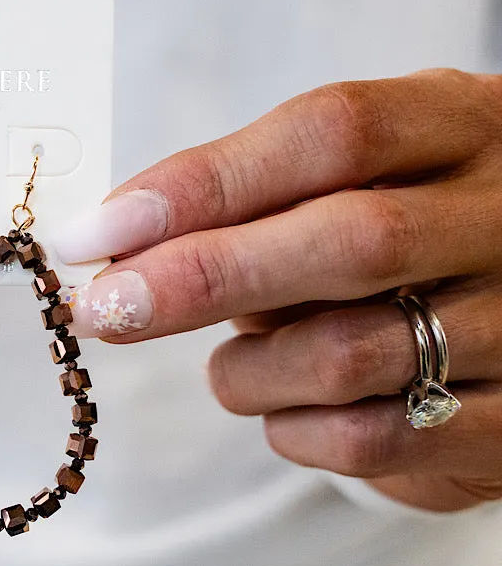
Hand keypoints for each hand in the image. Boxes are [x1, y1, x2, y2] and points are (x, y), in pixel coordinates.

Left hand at [56, 71, 501, 511]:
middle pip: (346, 241)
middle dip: (200, 278)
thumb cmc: (415, 232)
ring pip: (348, 354)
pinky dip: (293, 432)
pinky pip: (373, 440)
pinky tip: (284, 414)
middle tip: (105, 309)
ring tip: (227, 371)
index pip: (333, 134)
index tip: (101, 230)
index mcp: (463, 126)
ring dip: (246, 372)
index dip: (205, 182)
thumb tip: (122, 248)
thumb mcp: (369, 176)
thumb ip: (268, 198)